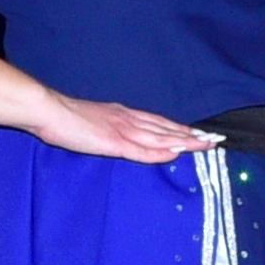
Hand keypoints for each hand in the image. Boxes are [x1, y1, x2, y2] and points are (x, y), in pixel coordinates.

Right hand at [30, 93, 216, 163]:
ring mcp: (122, 130)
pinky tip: (175, 154)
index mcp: (123, 115)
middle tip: (214, 140)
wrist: (50, 110)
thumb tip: (122, 138)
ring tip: (205, 146)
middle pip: (166, 128)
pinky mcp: (113, 142)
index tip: (198, 133)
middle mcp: (128, 120)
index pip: (158, 123)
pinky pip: (141, 150)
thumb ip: (111, 128)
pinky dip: (160, 152)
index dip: (180, 129)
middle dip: (191, 135)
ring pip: (160, 137)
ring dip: (184, 142)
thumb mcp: (95, 121)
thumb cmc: (66, 118)